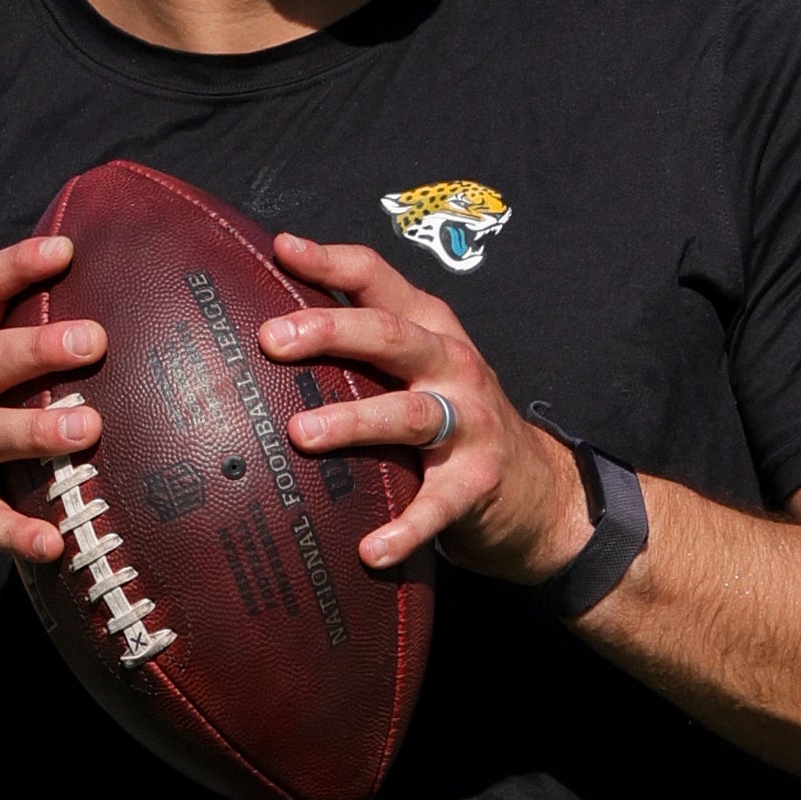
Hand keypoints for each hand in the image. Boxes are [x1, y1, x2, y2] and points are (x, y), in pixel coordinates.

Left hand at [259, 234, 592, 582]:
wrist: (533, 486)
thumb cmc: (449, 415)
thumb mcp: (418, 364)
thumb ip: (362, 338)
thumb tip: (267, 319)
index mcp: (429, 328)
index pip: (378, 279)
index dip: (330, 261)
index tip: (281, 248)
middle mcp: (452, 365)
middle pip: (389, 336)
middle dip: (330, 332)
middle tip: (273, 339)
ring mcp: (469, 422)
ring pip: (409, 414)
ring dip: (355, 421)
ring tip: (303, 433)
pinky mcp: (478, 482)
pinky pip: (437, 505)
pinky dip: (404, 529)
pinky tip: (370, 551)